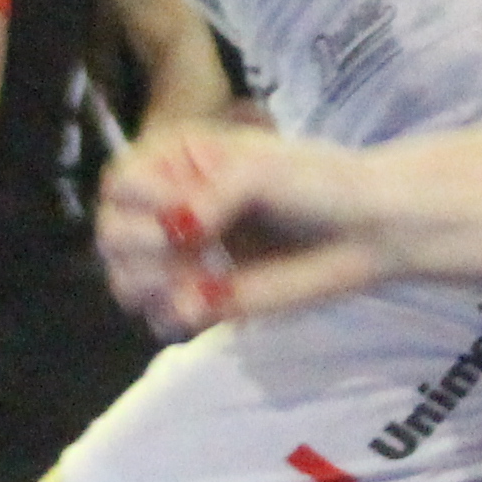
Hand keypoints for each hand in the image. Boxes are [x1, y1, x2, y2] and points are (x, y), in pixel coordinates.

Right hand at [95, 121, 391, 329]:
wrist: (370, 230)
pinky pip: (160, 319)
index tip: (185, 211)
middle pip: (111, 235)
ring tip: (202, 278)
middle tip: (196, 246)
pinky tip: (209, 303)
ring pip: (125, 282)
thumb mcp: (260, 171)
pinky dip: (175, 316)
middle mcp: (170, 207)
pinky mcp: (205, 299)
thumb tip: (179, 232)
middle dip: (142, 248)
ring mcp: (186, 257)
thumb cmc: (319, 182)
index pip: (118, 183)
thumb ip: (212, 195)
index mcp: (176, 162)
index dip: (142, 202)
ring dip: (153, 286)